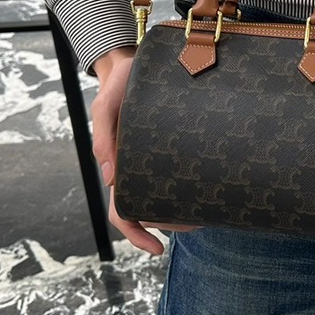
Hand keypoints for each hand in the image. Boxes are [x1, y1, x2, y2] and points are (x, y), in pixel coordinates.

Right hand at [92, 46, 200, 254]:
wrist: (131, 65)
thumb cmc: (117, 85)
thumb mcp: (104, 105)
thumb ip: (103, 136)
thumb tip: (111, 177)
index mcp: (117, 166)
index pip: (121, 211)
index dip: (137, 234)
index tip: (158, 249)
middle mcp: (135, 167)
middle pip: (150, 210)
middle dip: (172, 224)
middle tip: (199, 223)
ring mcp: (152, 158)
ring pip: (166, 195)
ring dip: (184, 208)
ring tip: (210, 211)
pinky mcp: (170, 145)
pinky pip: (178, 171)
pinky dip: (192, 184)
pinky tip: (210, 184)